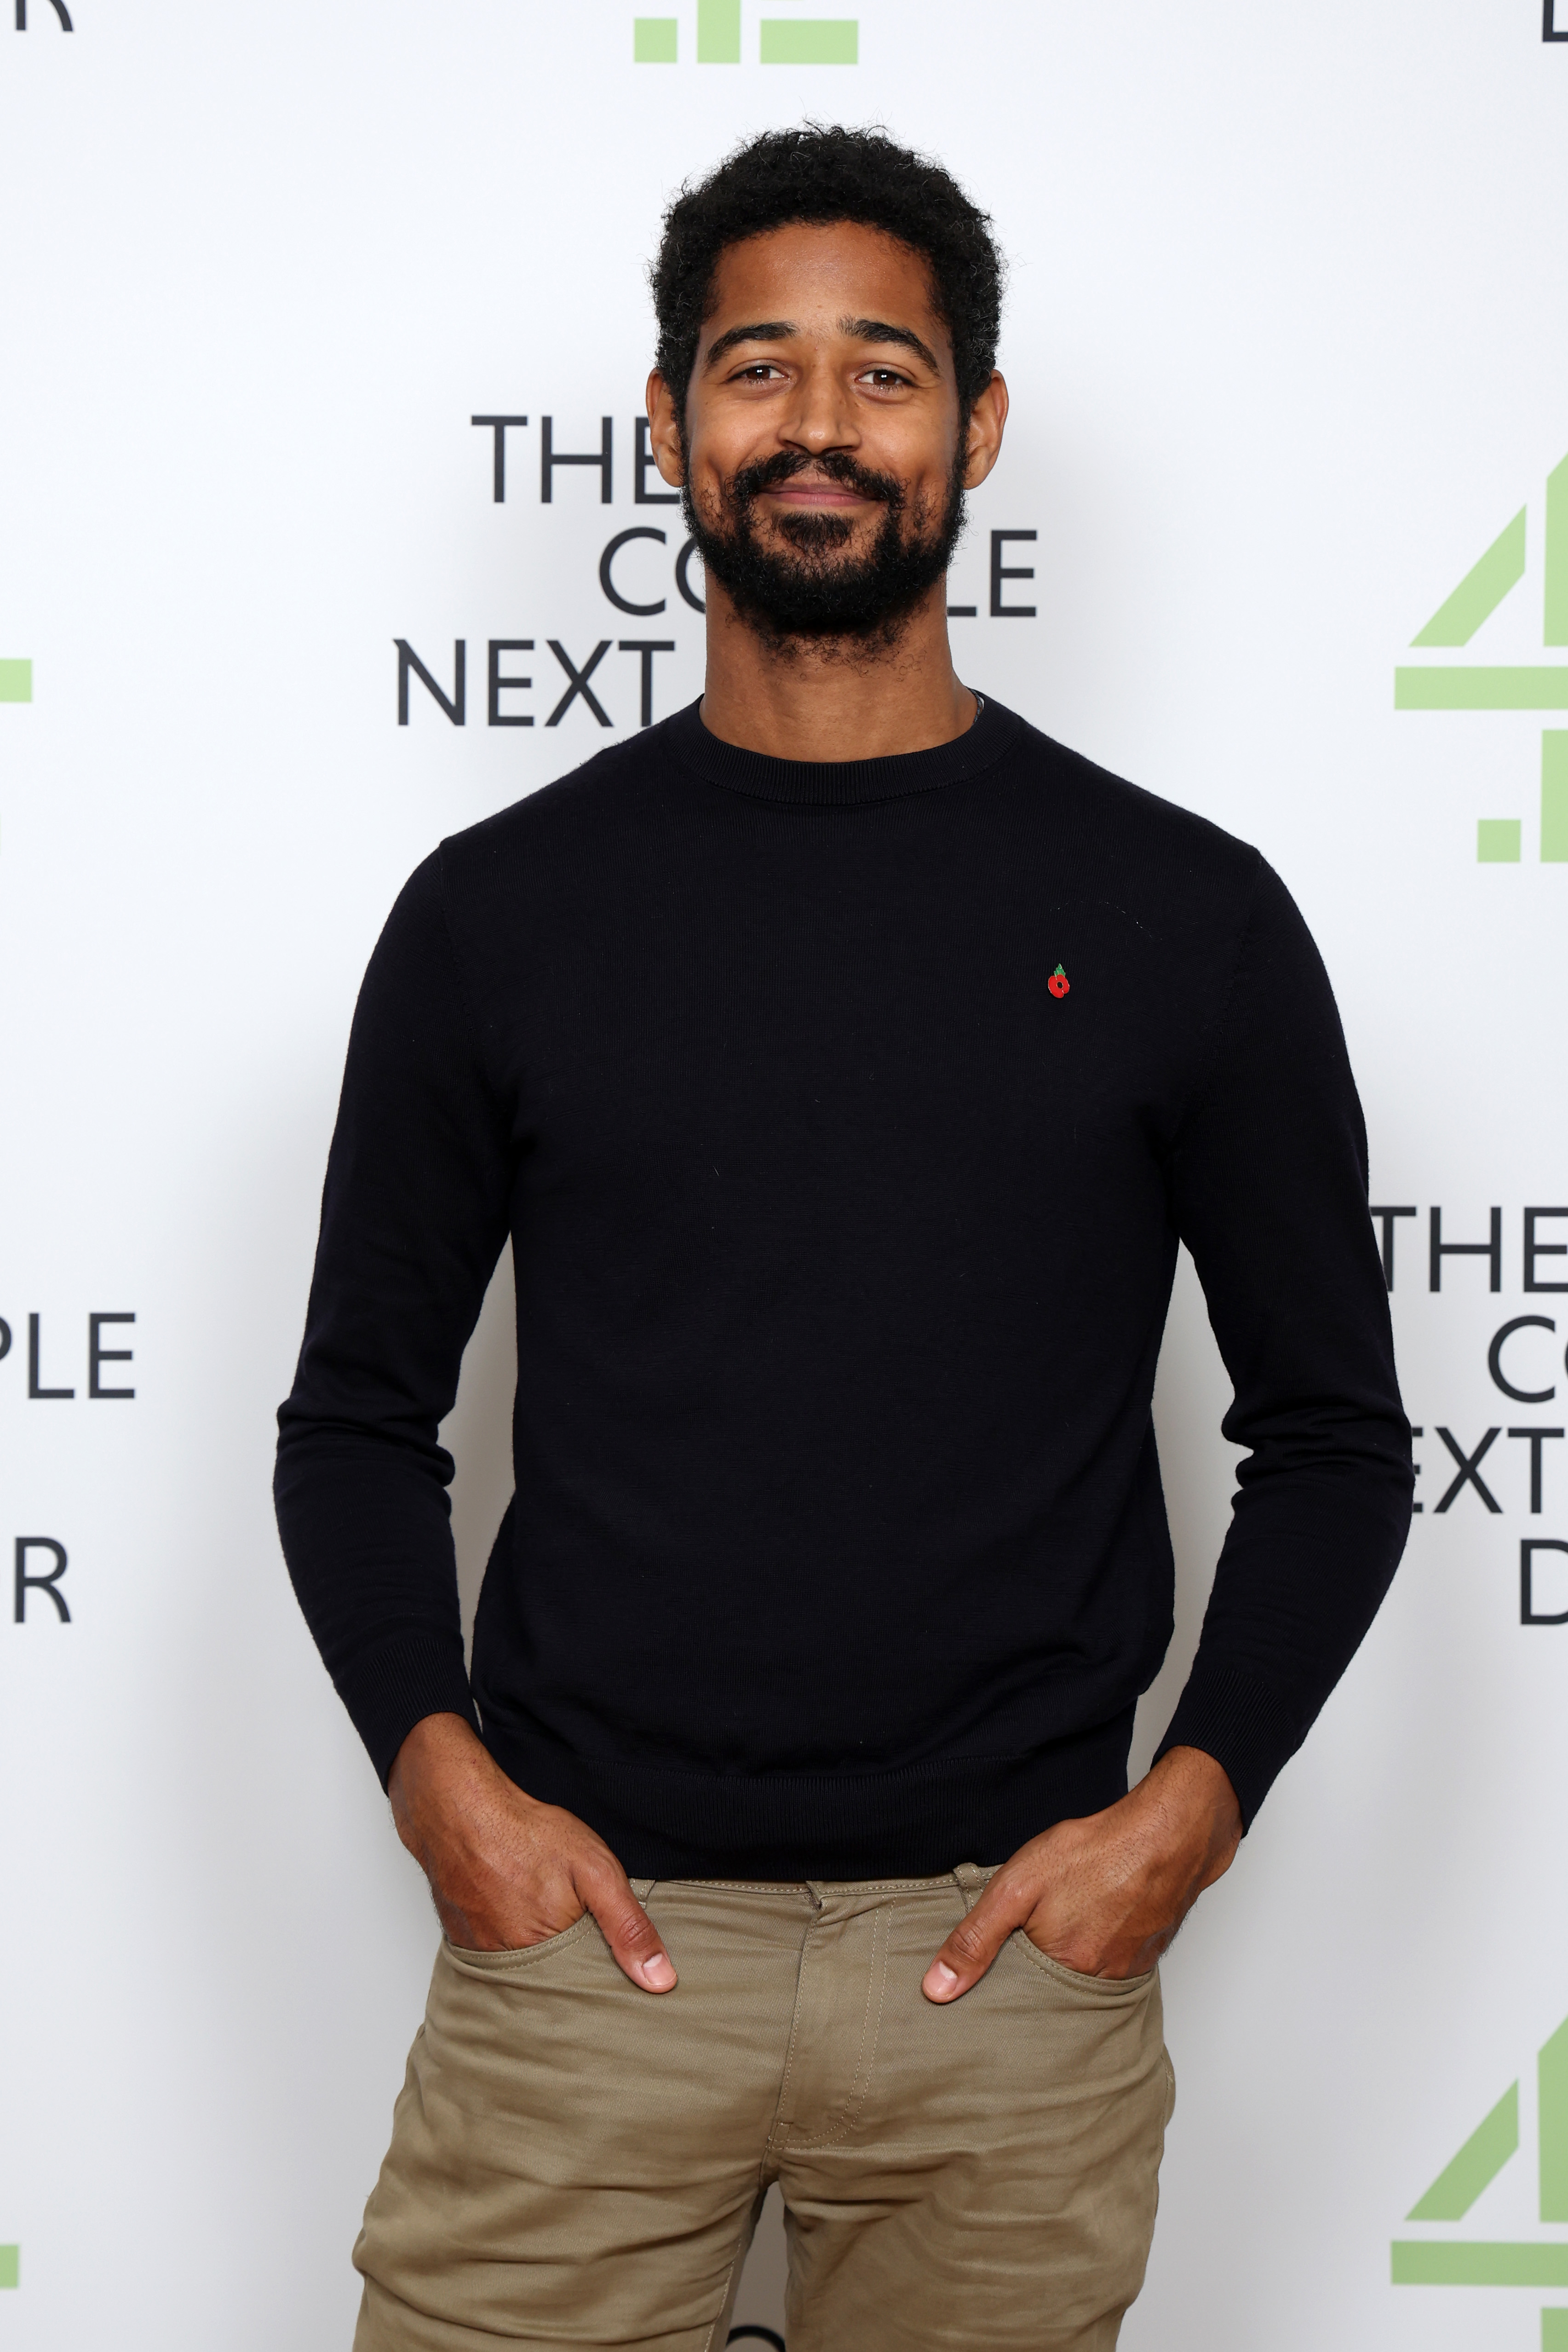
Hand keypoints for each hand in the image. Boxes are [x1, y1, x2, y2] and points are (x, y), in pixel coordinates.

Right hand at [387, 1712, 676, 1991]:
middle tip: (571, 1921)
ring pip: (521, 1968)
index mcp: (545, 1956)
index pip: (583, 1989)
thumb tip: (661, 1981)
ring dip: (536, 1950)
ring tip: (543, 1915)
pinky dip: (507, 1937)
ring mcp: (478, 1952)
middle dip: (567, 1964)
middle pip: (550, 1982)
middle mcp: (506, 1966)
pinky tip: (514, 1909)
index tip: (610, 1962)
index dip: (600, 1975)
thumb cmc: (525, 1834)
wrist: (457, 1808)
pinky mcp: (460, 1938)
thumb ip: (628, 1926)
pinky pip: (492, 1952)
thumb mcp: (596, 1871)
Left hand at [921, 1746, 1241, 2002]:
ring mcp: (1129, 1968)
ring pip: (1086, 1972)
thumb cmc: (1095, 1852)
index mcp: (1063, 1970)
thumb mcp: (1017, 1886)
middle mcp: (1099, 1981)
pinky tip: (1099, 1913)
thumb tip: (936, 1990)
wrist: (1171, 1833)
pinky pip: (1115, 1959)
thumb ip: (975, 1938)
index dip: (1003, 1974)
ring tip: (1070, 1915)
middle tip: (1038, 1924)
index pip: (1019, 1995)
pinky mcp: (1149, 1952)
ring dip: (1074, 1951)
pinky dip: (1103, 1941)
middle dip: (1039, 1963)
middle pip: (1053, 1986)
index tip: (998, 1957)